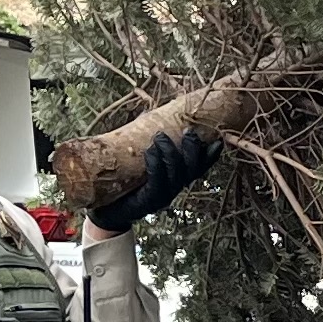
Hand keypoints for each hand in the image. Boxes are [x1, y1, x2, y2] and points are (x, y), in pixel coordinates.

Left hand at [87, 123, 221, 234]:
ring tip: (160, 136)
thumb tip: (146, 112)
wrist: (105, 209)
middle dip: (193, 150)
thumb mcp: (137, 159)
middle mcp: (174, 188)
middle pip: (192, 170)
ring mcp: (163, 197)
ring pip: (177, 175)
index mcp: (175, 179)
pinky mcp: (149, 202)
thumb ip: (144, 140)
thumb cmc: (122, 180)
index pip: (199, 167)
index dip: (210, 156)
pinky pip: (157, 182)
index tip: (217, 140)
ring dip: (171, 153)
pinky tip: (150, 151)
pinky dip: (156, 165)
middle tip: (188, 131)